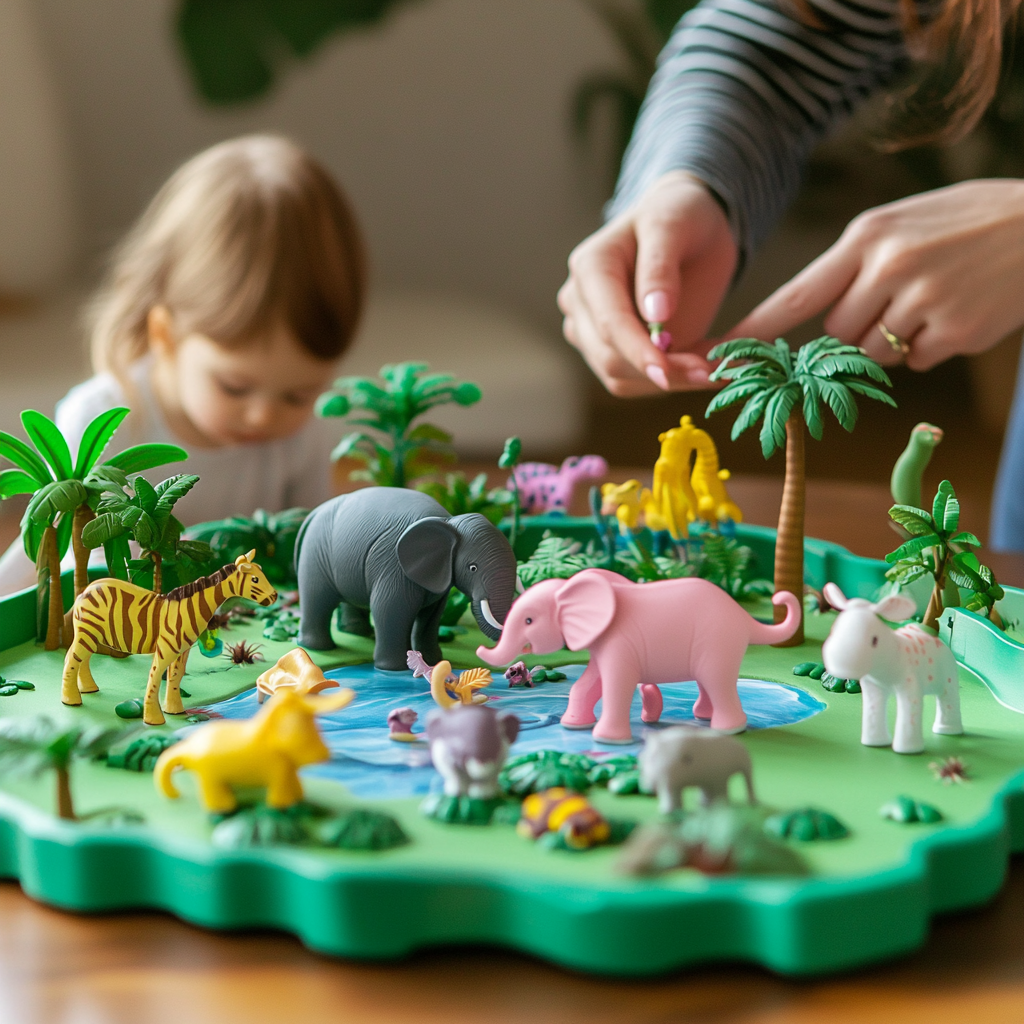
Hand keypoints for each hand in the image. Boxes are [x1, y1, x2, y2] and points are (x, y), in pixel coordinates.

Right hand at [558, 171, 737, 395]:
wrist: (687, 229)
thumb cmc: (680, 217)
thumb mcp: (674, 225)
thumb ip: (660, 267)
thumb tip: (655, 316)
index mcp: (590, 268)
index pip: (610, 322)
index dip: (638, 351)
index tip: (670, 372)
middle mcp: (580, 304)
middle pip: (611, 358)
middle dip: (661, 371)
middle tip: (713, 373)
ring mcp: (592, 332)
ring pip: (621, 378)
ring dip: (669, 382)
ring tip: (714, 371)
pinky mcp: (612, 352)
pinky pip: (636, 382)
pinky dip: (670, 382)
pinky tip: (701, 369)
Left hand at [726, 179, 1023, 368]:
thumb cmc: (968, 222)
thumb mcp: (904, 223)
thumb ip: (857, 264)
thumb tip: (821, 319)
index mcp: (867, 237)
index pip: (796, 294)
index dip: (755, 330)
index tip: (719, 354)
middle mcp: (888, 269)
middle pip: (835, 332)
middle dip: (856, 326)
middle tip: (900, 296)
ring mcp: (921, 302)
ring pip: (871, 353)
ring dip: (892, 340)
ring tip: (934, 299)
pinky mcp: (952, 333)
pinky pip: (914, 363)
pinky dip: (930, 348)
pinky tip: (958, 312)